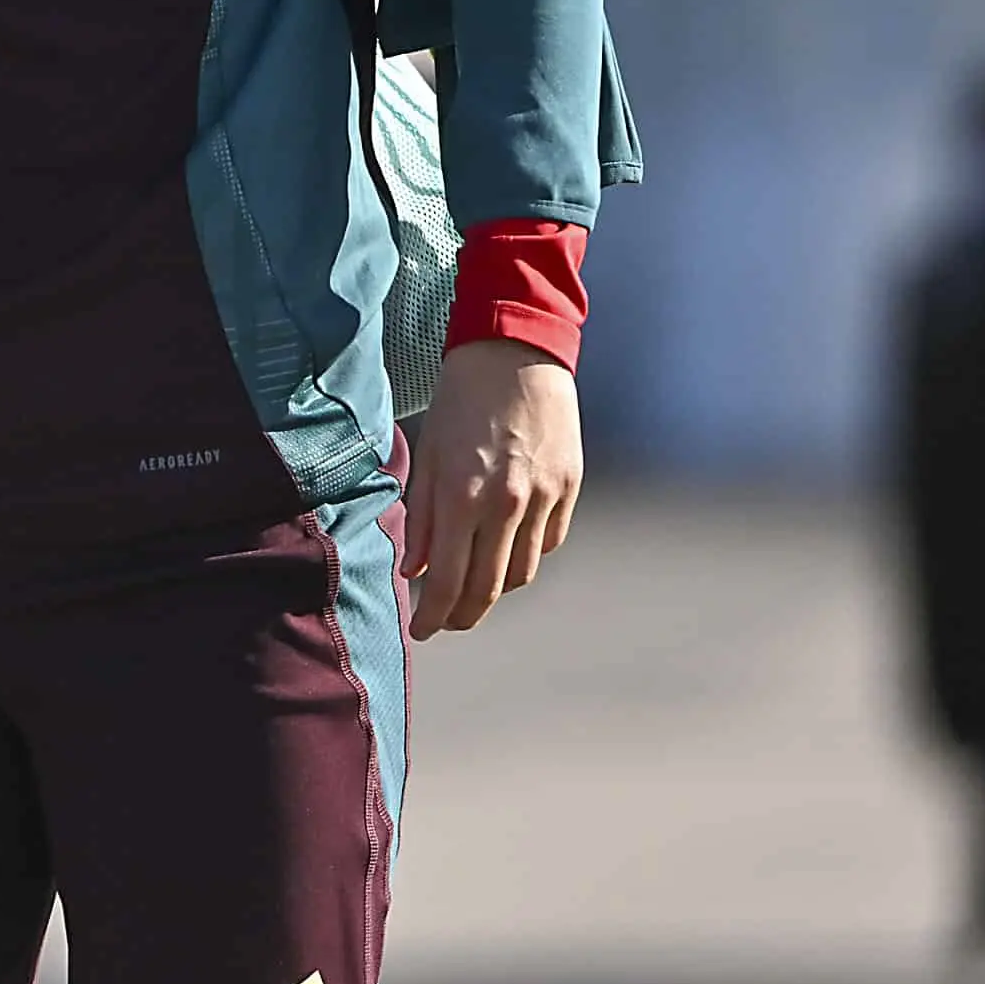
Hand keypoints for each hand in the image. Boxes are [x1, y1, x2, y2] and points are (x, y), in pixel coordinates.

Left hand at [403, 338, 580, 637]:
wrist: (516, 352)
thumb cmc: (460, 400)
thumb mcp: (427, 454)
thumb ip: (419, 516)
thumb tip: (414, 570)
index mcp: (463, 495)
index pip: (447, 579)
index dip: (433, 614)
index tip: (421, 631)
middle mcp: (508, 504)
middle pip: (489, 588)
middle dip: (463, 614)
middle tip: (445, 622)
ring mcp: (545, 498)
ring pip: (522, 572)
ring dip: (494, 589)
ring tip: (471, 589)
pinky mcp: (570, 488)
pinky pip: (547, 542)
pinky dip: (524, 555)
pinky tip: (504, 550)